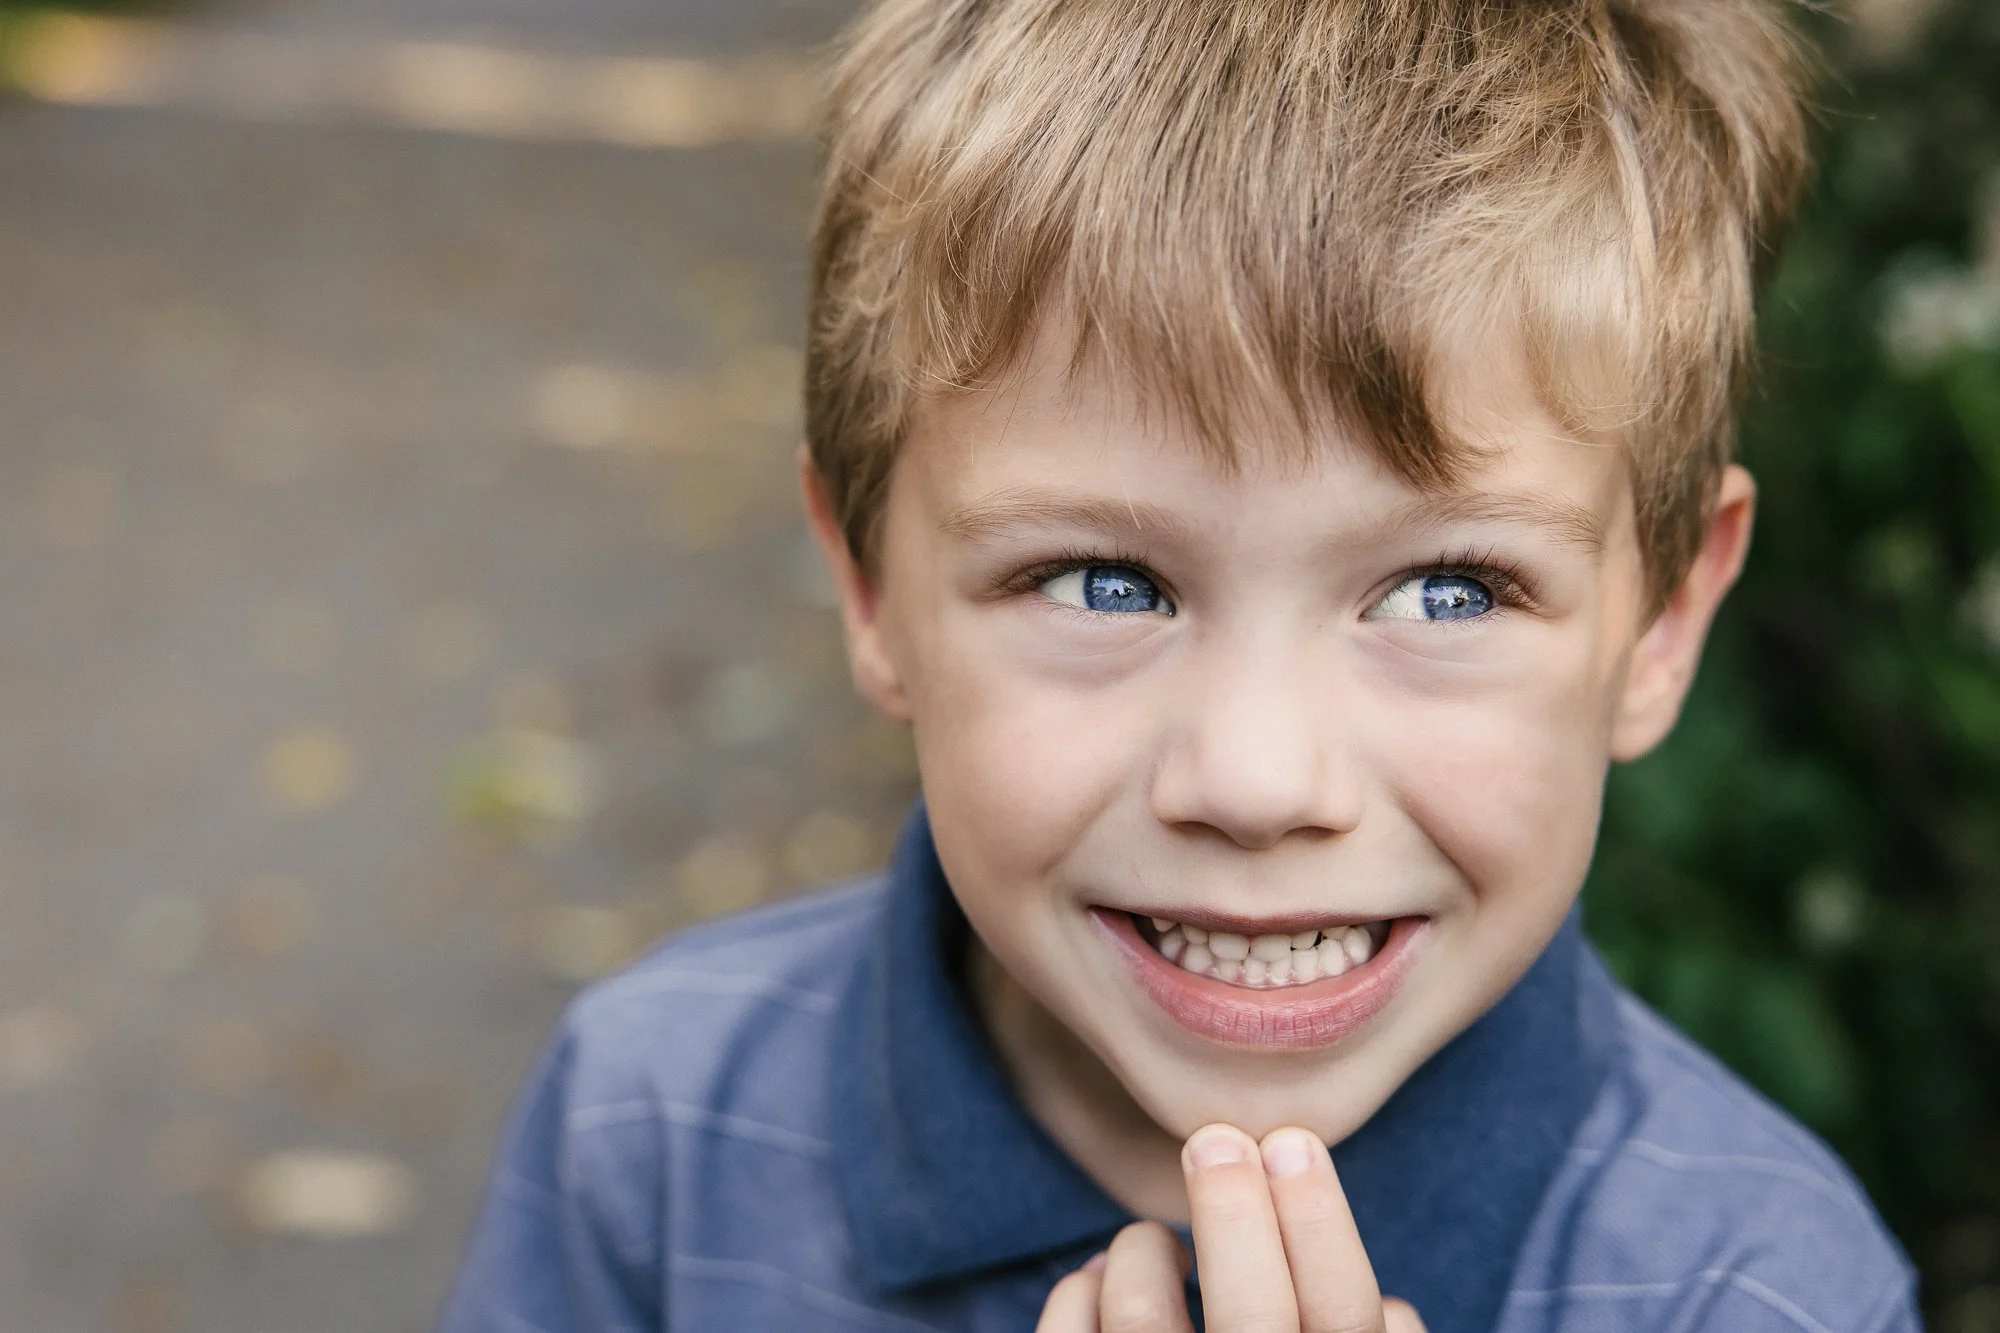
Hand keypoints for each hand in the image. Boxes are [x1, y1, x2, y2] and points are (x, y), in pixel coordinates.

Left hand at [1035, 1123, 1426, 1332]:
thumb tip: (1390, 1305)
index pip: (1349, 1319)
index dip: (1323, 1225)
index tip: (1292, 1140)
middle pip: (1252, 1317)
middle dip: (1235, 1214)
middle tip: (1217, 1141)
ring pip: (1144, 1324)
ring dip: (1145, 1255)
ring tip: (1153, 1241)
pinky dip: (1079, 1294)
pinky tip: (1098, 1279)